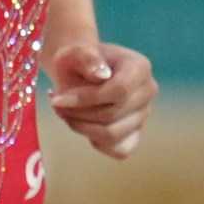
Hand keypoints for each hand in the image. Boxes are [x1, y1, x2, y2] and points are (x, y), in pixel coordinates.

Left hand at [47, 40, 157, 159]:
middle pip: (112, 115)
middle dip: (77, 113)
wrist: (75, 71)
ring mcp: (144, 113)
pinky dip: (94, 141)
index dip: (85, 99)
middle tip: (55, 102)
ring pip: (112, 134)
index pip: (119, 91)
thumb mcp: (73, 53)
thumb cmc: (74, 61)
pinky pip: (119, 150)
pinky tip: (80, 124)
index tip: (56, 98)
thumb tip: (101, 75)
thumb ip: (85, 58)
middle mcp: (148, 91)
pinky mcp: (135, 133)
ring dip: (80, 127)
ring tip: (63, 111)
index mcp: (139, 67)